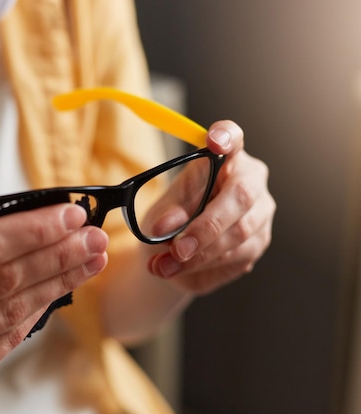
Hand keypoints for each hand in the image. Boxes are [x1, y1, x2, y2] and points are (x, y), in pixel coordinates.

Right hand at [0, 204, 107, 393]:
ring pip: (14, 309)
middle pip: (5, 278)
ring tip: (90, 260)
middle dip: (58, 254)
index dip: (33, 229)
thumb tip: (52, 223)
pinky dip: (39, 309)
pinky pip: (9, 338)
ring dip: (59, 281)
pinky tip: (61, 288)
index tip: (72, 215)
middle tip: (94, 237)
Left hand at [147, 120, 275, 294]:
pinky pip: (236, 256)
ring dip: (199, 254)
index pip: (233, 139)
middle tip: (177, 248)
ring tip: (164, 265)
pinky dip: (203, 265)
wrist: (172, 255)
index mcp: (224, 158)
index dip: (227, 137)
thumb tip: (166, 227)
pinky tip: (178, 270)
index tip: (214, 141)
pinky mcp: (259, 242)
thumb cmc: (170, 220)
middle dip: (207, 225)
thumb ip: (168, 215)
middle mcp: (249, 180)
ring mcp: (260, 212)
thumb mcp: (161, 212)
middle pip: (240, 195)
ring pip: (239, 233)